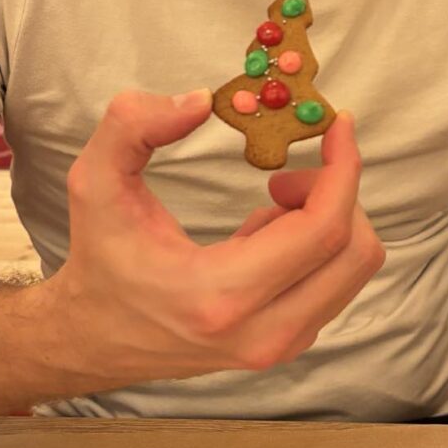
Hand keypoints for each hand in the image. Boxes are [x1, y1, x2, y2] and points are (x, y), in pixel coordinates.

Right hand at [51, 89, 384, 386]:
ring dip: (328, 218)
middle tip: (283, 173)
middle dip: (337, 191)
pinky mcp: (284, 347)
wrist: (91, 339)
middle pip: (356, 251)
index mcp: (220, 294)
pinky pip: (334, 285)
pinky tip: (265, 234)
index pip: (323, 230)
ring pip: (353, 270)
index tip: (340, 125)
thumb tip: (199, 100)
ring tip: (270, 203)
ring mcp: (278, 347)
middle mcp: (262, 332)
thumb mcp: (94, 181)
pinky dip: (318, 245)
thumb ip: (133, 126)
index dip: (343, 168)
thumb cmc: (99, 257)